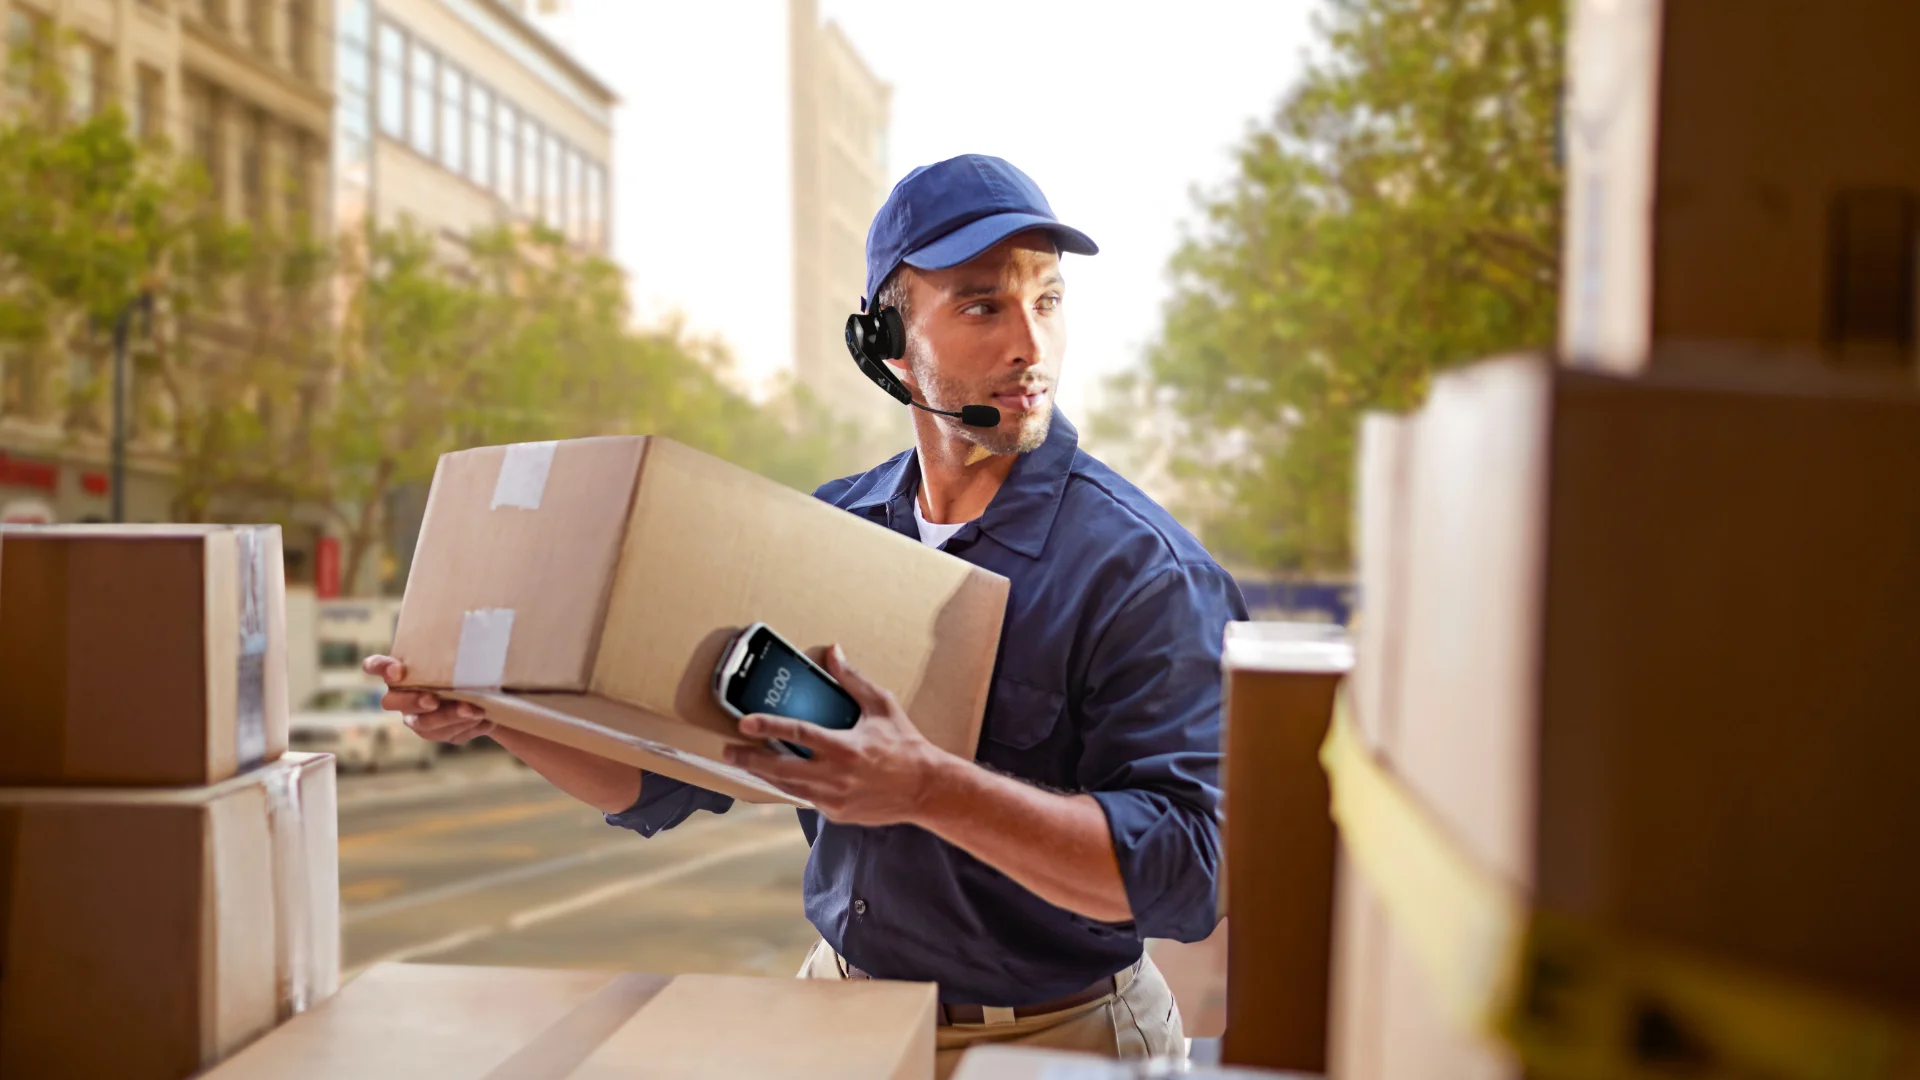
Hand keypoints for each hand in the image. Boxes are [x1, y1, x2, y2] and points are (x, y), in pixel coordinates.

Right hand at [362, 654, 494, 745]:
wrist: (486, 690)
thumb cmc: (463, 664)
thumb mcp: (457, 652)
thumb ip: (450, 646)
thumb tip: (474, 623)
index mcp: (399, 672)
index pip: (377, 665)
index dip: (380, 668)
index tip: (396, 669)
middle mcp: (403, 698)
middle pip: (393, 703)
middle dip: (413, 701)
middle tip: (432, 700)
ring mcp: (420, 719)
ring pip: (425, 724)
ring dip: (449, 717)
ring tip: (473, 710)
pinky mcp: (442, 734)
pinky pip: (452, 734)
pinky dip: (469, 726)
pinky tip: (485, 717)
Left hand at [724, 644, 956, 825]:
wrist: (926, 789)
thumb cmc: (905, 746)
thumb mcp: (882, 705)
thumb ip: (853, 680)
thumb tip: (834, 652)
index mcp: (845, 747)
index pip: (798, 733)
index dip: (769, 726)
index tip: (745, 723)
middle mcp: (836, 775)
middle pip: (780, 768)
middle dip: (750, 760)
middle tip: (728, 751)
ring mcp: (834, 798)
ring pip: (787, 788)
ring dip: (763, 775)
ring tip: (744, 764)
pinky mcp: (836, 813)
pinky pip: (806, 799)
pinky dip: (791, 786)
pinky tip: (779, 776)